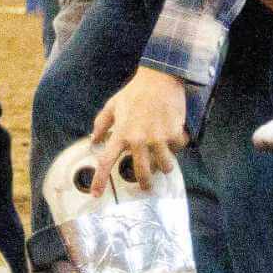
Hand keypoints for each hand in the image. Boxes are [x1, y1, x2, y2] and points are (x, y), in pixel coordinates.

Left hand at [89, 67, 190, 194]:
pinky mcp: (174, 133)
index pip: (106, 162)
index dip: (100, 180)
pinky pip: (178, 149)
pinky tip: (174, 139)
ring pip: (164, 166)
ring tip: (164, 164)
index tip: (96, 194)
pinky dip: (177, 146)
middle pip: (141, 172)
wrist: (160, 78)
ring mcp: (158, 137)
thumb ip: (101, 124)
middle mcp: (139, 139)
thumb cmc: (135, 92)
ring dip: (164, 167)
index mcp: (121, 133)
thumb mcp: (112, 105)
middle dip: (144, 183)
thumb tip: (94, 140)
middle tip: (146, 185)